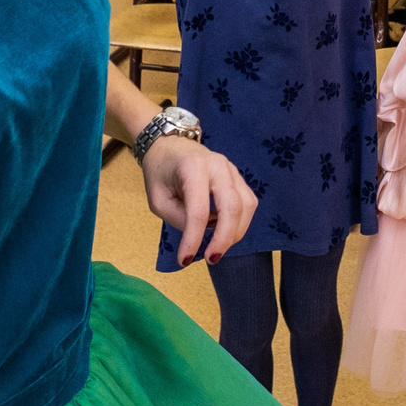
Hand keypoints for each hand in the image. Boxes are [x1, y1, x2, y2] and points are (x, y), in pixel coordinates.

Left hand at [142, 138, 255, 262]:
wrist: (169, 145)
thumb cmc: (160, 172)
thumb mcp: (158, 199)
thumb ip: (179, 218)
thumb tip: (202, 234)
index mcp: (193, 168)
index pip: (198, 210)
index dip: (194, 239)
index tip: (185, 260)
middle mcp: (218, 165)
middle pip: (232, 206)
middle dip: (224, 238)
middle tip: (211, 259)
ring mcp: (232, 169)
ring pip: (246, 205)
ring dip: (236, 232)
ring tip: (218, 248)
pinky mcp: (238, 177)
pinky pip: (248, 202)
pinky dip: (240, 222)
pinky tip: (225, 232)